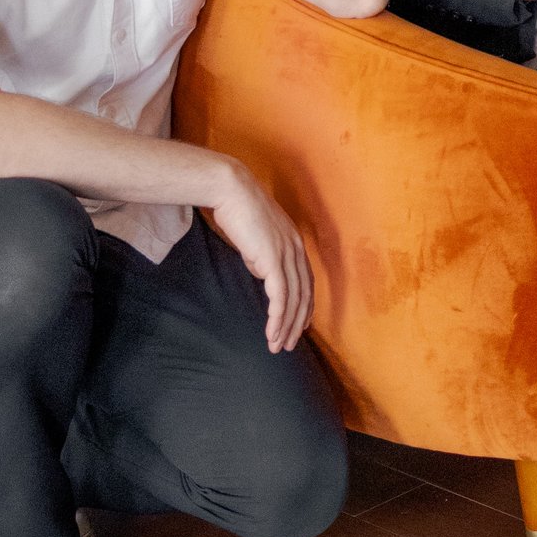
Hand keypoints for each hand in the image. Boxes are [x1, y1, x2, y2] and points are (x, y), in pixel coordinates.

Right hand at [206, 164, 312, 352]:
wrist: (231, 190)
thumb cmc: (238, 210)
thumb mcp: (256, 238)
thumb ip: (263, 256)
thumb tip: (263, 273)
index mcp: (294, 243)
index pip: (306, 281)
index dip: (304, 306)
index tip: (300, 324)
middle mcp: (296, 249)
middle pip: (304, 294)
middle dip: (297, 323)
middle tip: (288, 344)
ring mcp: (286, 254)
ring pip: (293, 300)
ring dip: (286, 326)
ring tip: (277, 346)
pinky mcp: (272, 259)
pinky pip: (279, 296)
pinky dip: (277, 318)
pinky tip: (272, 333)